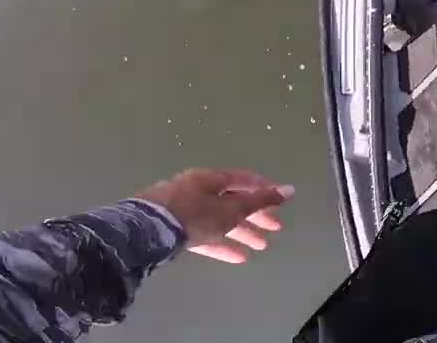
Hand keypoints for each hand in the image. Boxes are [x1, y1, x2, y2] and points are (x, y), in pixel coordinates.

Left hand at [136, 168, 294, 263]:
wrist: (146, 232)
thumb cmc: (194, 215)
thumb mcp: (232, 209)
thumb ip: (261, 201)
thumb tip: (290, 189)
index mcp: (212, 178)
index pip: (245, 180)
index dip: (265, 190)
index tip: (281, 203)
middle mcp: (198, 190)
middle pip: (233, 200)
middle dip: (255, 215)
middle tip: (275, 229)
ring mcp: (184, 209)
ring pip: (219, 219)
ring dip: (241, 232)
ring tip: (260, 247)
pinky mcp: (174, 229)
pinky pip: (204, 234)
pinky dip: (221, 244)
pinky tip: (237, 257)